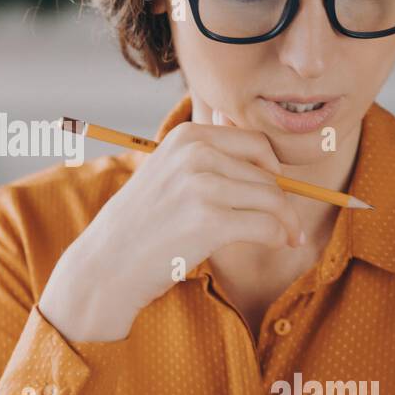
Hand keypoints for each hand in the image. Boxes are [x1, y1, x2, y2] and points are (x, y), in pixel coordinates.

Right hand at [38, 113, 303, 341]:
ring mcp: (201, 186)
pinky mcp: (208, 221)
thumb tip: (247, 131)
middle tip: (288, 225)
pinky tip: (279, 244)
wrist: (107, 263)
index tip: (276, 192)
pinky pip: (266, 225)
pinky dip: (280, 236)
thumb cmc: (141, 223)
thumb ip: (204, 150)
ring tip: (288, 237)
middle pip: (267, 174)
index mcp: (186, 136)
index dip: (274, 170)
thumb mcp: (167, 171)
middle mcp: (194, 154)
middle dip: (283, 201)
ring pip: (272, 199)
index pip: (255, 143)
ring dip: (286, 221)